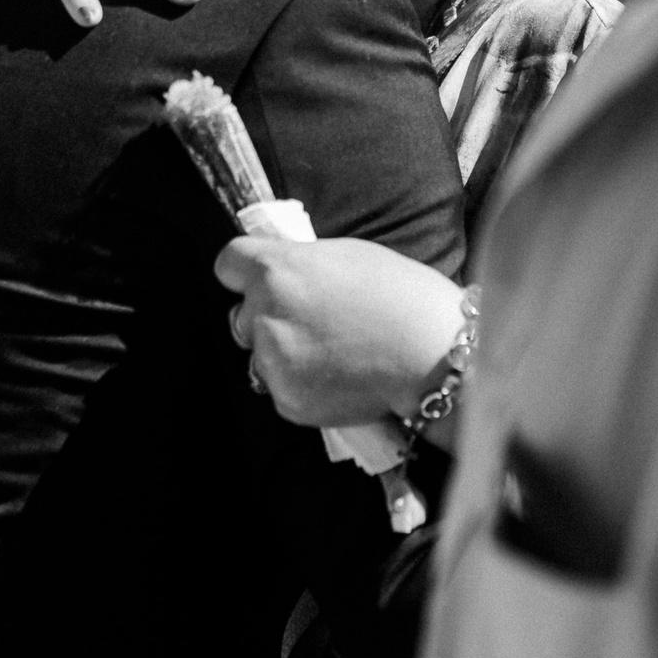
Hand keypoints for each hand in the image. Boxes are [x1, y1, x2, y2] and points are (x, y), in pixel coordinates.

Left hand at [215, 237, 467, 429]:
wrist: (429, 354)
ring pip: (261, 357)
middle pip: (242, 317)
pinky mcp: (287, 400)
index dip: (243, 273)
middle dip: (269, 319)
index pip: (227, 264)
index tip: (261, 280)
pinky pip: (283, 390)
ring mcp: (272, 361)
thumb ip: (303, 266)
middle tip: (315, 324)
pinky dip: (305, 387)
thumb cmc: (401, 294)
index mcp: (275, 270)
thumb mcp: (348, 256)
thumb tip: (287, 276)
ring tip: (334, 355)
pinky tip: (341, 378)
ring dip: (286, 356)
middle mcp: (263, 314)